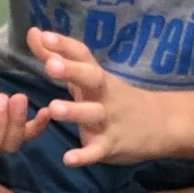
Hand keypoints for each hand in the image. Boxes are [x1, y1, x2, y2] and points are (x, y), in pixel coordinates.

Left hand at [29, 27, 171, 164]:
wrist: (160, 124)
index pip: (82, 55)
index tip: (44, 35)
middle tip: (51, 66)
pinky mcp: (111, 145)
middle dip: (73, 71)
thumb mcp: (87, 77)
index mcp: (96, 77)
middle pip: (91, 78)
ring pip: (93, 114)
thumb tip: (33, 32)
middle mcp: (104, 94)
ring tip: (53, 109)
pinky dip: (85, 155)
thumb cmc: (113, 97)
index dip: (64, 45)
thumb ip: (57, 57)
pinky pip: (97, 151)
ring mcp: (109, 120)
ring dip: (74, 111)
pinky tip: (68, 160)